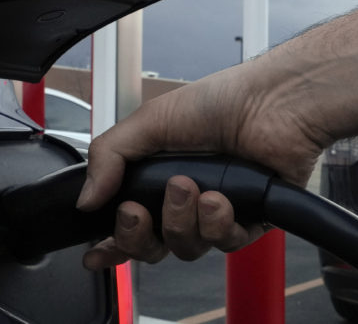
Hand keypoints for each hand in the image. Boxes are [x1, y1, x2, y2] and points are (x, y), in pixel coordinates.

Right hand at [77, 62, 325, 268]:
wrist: (272, 103)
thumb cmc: (217, 102)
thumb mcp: (147, 122)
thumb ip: (108, 158)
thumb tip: (85, 199)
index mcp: (154, 177)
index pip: (126, 221)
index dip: (111, 242)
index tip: (96, 254)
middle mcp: (183, 200)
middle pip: (151, 246)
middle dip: (138, 235)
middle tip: (137, 211)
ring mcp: (214, 212)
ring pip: (186, 247)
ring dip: (181, 220)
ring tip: (191, 188)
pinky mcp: (248, 222)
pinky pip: (224, 244)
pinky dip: (219, 224)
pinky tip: (221, 198)